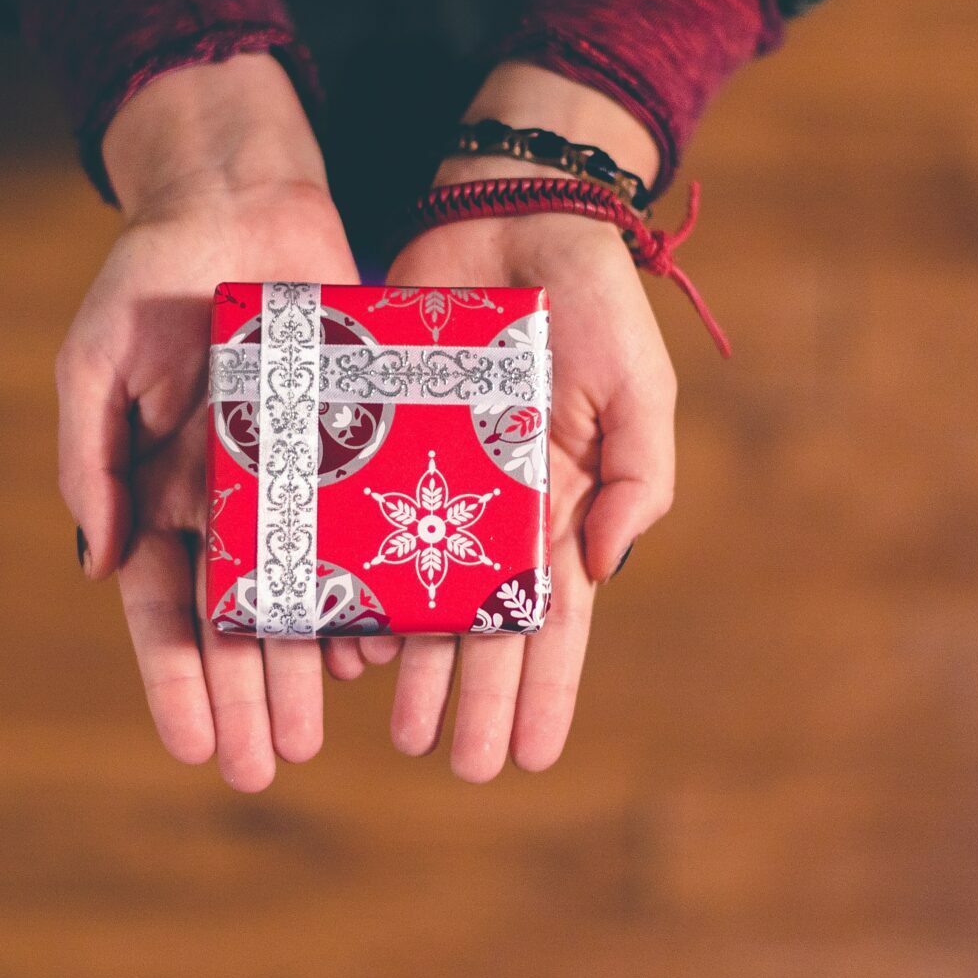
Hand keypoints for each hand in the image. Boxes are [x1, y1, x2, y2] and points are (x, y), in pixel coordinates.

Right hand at [56, 54, 357, 791]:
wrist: (241, 201)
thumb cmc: (153, 276)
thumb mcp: (98, 359)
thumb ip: (91, 458)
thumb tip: (98, 563)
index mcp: (160, 494)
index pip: (165, 609)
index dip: (176, 680)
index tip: (194, 747)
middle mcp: (229, 504)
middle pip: (235, 625)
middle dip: (245, 699)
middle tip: (265, 768)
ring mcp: (293, 483)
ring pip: (300, 597)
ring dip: (303, 669)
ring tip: (316, 732)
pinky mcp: (351, 450)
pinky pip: (362, 537)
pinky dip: (367, 594)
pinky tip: (378, 649)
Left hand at [381, 63, 677, 779]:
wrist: (507, 212)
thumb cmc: (588, 300)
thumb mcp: (637, 386)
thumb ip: (636, 476)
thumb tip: (603, 569)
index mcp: (559, 505)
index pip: (555, 621)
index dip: (546, 690)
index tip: (534, 758)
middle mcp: (492, 508)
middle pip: (481, 626)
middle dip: (474, 698)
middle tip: (456, 765)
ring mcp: (431, 479)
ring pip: (417, 592)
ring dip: (410, 663)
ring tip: (395, 727)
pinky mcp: (373, 440)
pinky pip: (355, 524)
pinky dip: (350, 581)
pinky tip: (340, 637)